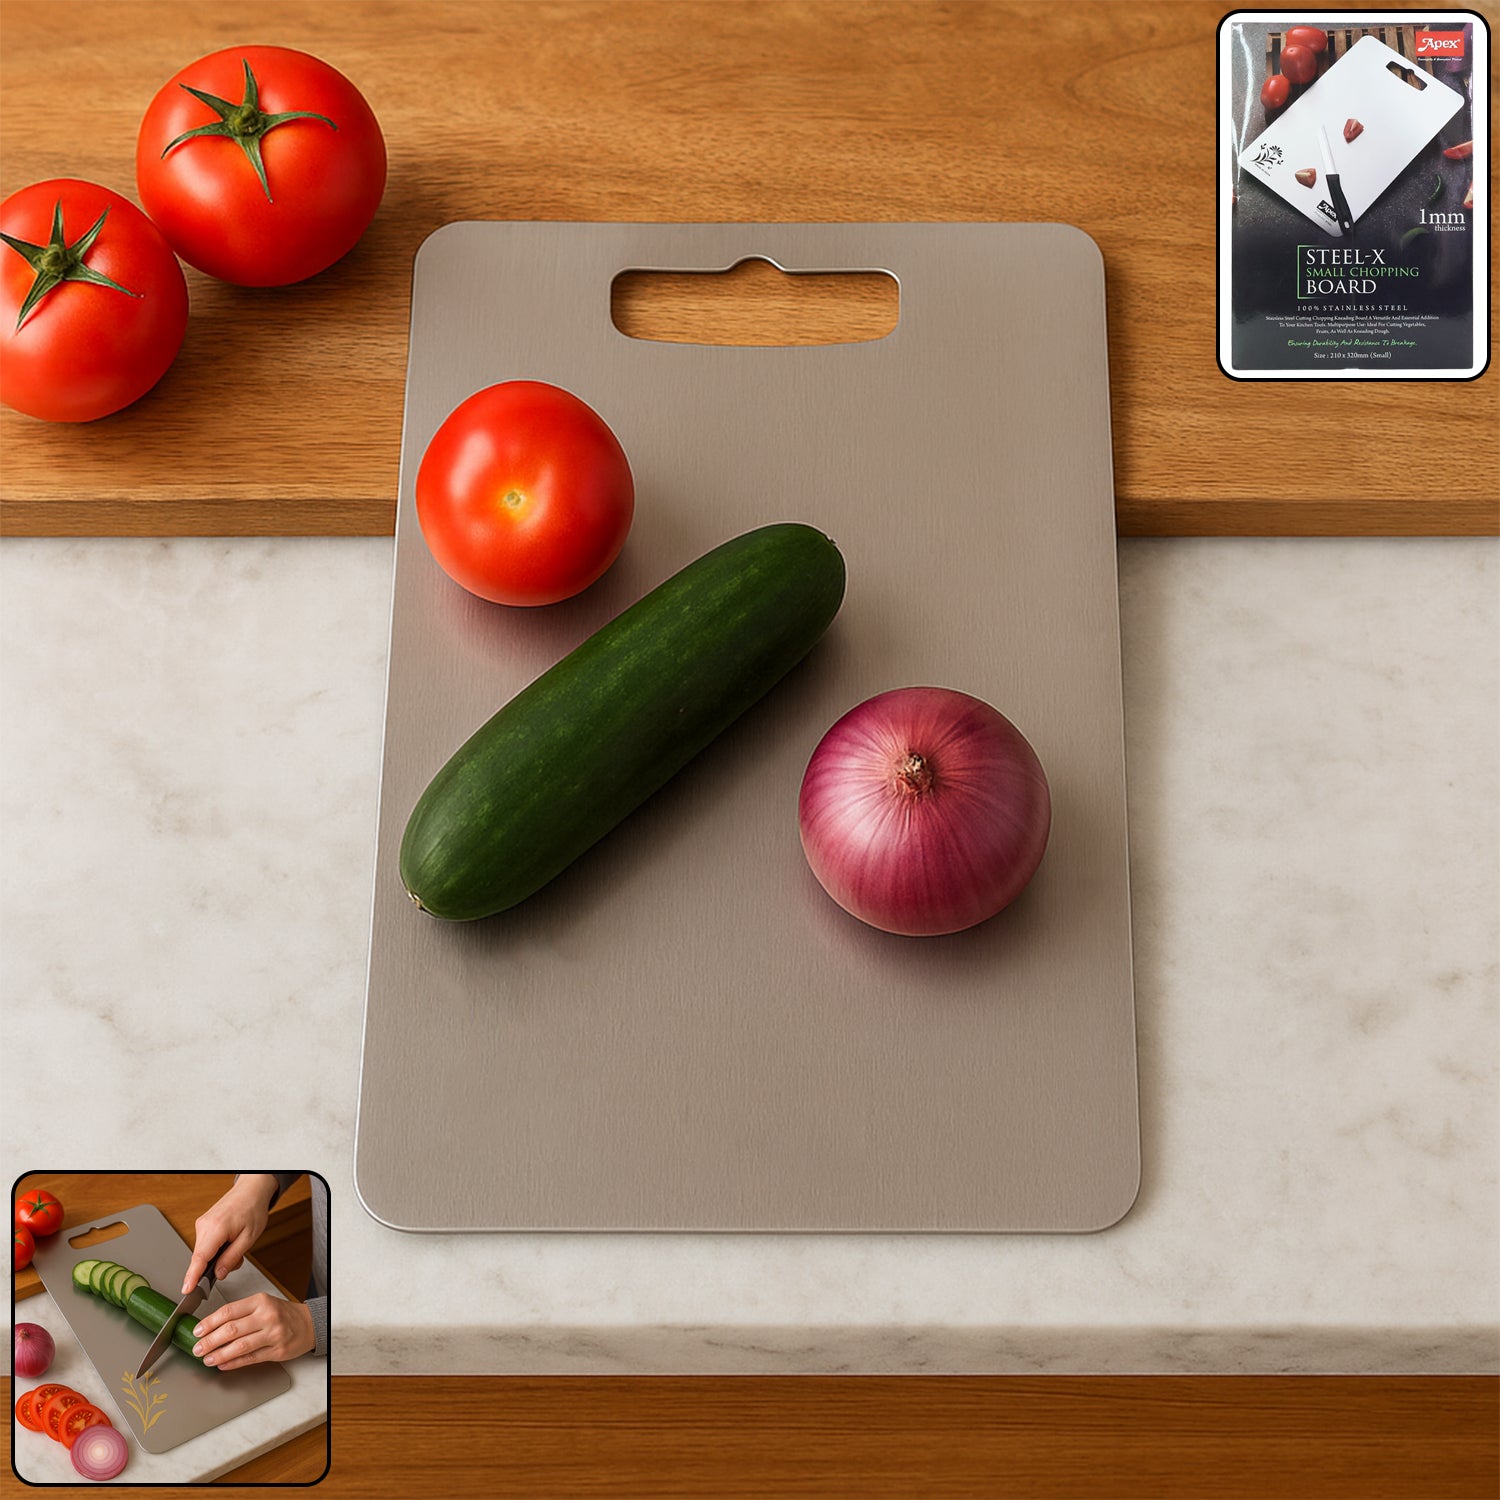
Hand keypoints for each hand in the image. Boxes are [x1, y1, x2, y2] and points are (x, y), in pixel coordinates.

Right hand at [183, 1174, 277, 1293]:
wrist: (251, 1190)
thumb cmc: (252, 1209)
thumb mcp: (249, 1237)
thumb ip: (232, 1258)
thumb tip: (218, 1275)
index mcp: (216, 1228)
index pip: (199, 1258)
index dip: (192, 1277)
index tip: (186, 1290)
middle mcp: (204, 1226)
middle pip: (201, 1258)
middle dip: (216, 1266)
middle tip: (236, 1258)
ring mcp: (201, 1224)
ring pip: (203, 1253)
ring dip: (218, 1256)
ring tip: (235, 1244)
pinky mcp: (202, 1225)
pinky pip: (205, 1245)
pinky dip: (216, 1249)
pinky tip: (229, 1242)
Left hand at [191, 1292, 314, 1370]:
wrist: (308, 1324)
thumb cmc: (282, 1314)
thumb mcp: (263, 1304)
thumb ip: (240, 1314)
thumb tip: (212, 1328)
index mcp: (260, 1301)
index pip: (228, 1311)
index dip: (209, 1323)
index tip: (197, 1331)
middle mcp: (267, 1316)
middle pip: (231, 1329)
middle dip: (210, 1341)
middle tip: (198, 1348)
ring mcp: (273, 1334)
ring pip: (240, 1346)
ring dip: (219, 1355)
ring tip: (208, 1359)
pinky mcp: (277, 1351)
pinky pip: (250, 1358)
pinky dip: (233, 1363)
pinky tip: (223, 1365)